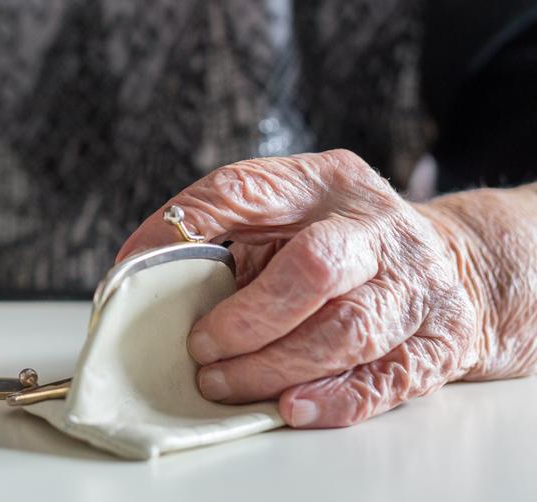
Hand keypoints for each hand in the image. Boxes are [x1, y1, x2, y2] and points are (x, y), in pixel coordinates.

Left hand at [116, 150, 486, 427]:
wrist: (452, 264)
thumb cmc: (340, 242)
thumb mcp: (288, 214)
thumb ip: (227, 233)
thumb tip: (141, 270)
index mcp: (324, 182)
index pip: (246, 189)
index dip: (186, 225)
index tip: (136, 264)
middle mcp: (376, 226)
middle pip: (313, 268)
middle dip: (246, 318)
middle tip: (199, 346)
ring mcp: (415, 283)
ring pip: (347, 331)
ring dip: (274, 365)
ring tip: (223, 383)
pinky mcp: (439, 340)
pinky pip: (385, 378)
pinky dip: (333, 398)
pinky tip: (290, 406)